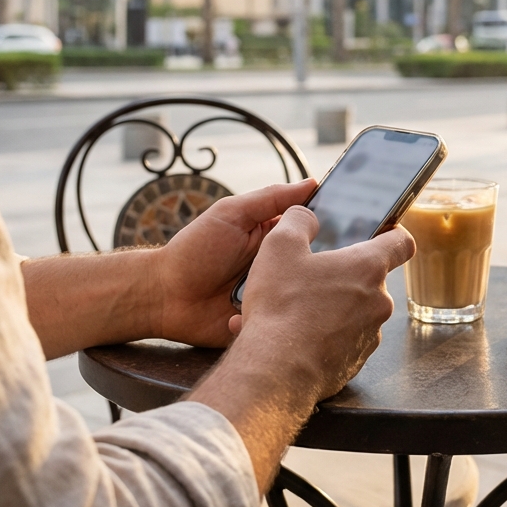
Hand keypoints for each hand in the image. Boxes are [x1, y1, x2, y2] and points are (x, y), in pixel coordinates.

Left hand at [153, 179, 316, 347]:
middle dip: (319, 264)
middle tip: (322, 263)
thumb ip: (270, 199)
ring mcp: (273, 295)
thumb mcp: (232, 215)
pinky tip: (281, 315)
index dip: (325, 227)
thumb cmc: (195, 250)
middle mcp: (277, 266)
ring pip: (304, 295)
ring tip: (303, 292)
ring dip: (303, 294)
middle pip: (313, 263)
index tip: (342, 225)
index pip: (309, 229)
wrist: (164, 297)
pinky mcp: (266, 322)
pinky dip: (286, 319)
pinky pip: (287, 323)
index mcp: (273, 237)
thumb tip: (311, 183)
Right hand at [230, 204, 413, 400]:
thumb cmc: (282, 307)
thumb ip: (297, 220)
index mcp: (367, 267)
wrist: (277, 371)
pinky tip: (297, 334)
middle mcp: (378, 301)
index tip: (383, 232)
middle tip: (312, 275)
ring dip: (333, 306)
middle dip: (345, 274)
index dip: (393, 233)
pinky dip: (325, 334)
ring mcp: (370, 334)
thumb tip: (306, 215)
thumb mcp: (279, 246)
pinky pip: (344, 339)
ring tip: (296, 309)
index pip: (401, 242)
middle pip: (371, 278)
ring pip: (356, 311)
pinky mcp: (355, 361)